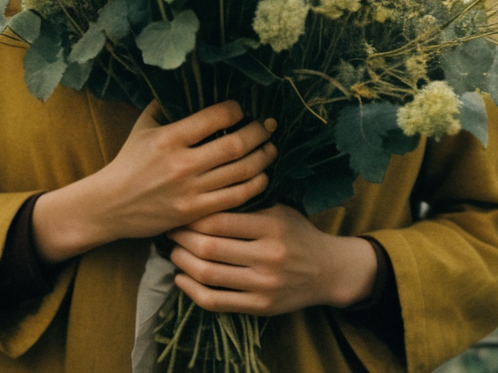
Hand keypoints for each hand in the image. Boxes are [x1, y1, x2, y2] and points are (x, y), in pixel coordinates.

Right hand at [32, 100, 275, 262]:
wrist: (111, 205)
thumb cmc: (129, 161)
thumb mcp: (143, 126)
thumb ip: (165, 105)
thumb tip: (187, 83)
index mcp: (169, 137)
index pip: (215, 117)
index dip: (235, 110)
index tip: (241, 108)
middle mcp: (182, 163)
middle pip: (234, 145)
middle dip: (258, 133)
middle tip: (268, 125)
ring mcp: (190, 190)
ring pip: (240, 172)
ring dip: (263, 158)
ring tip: (271, 148)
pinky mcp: (195, 212)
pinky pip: (235, 198)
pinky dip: (254, 185)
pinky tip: (262, 175)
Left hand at [166, 205, 377, 315]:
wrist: (327, 271)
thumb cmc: (298, 232)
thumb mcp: (279, 208)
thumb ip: (248, 202)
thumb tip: (204, 190)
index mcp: (271, 226)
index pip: (220, 220)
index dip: (193, 216)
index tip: (180, 209)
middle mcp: (267, 256)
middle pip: (209, 248)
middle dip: (182, 238)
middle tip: (170, 228)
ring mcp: (263, 285)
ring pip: (209, 275)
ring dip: (183, 263)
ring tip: (174, 250)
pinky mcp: (260, 308)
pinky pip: (216, 302)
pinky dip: (192, 291)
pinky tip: (181, 278)